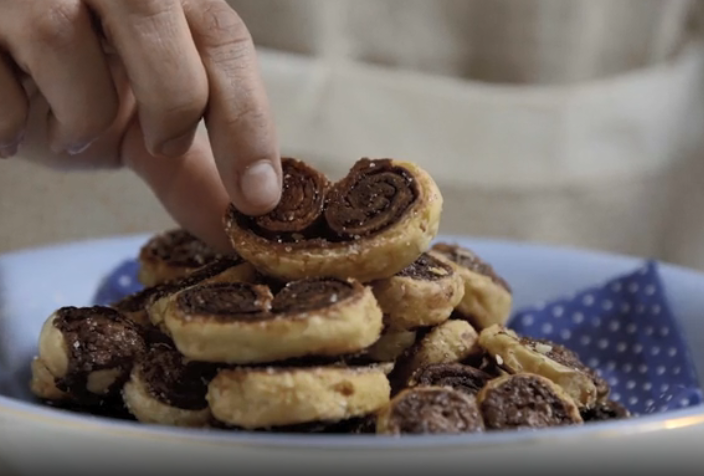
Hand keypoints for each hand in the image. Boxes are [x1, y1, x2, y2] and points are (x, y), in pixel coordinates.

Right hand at [0, 0, 281, 250]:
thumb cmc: (76, 83)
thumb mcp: (140, 119)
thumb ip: (191, 166)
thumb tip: (238, 230)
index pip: (221, 36)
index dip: (247, 120)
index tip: (258, 197)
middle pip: (152, 9)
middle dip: (171, 100)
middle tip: (162, 144)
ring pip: (59, 34)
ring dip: (77, 113)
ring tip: (67, 125)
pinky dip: (9, 119)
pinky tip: (15, 113)